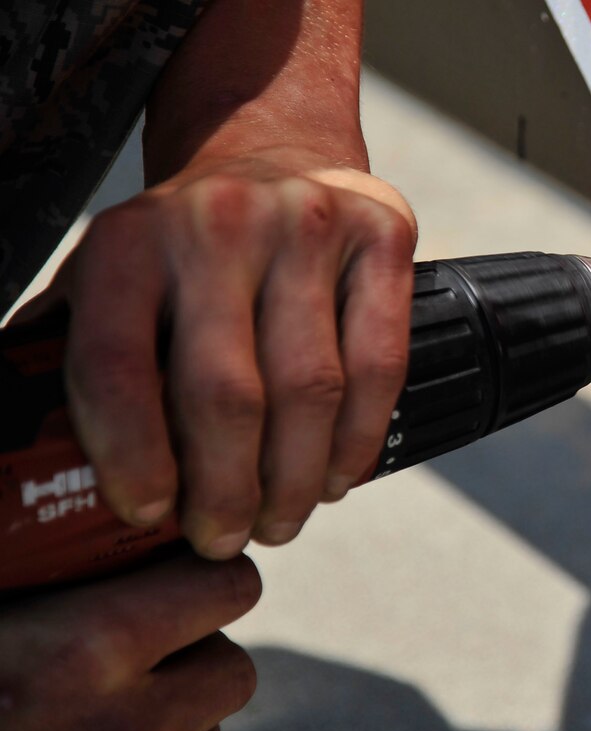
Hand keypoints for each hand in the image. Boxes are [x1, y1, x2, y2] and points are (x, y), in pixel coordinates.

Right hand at [0, 553, 261, 730]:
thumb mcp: (8, 607)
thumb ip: (81, 575)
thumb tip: (161, 526)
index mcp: (92, 646)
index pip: (229, 586)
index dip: (212, 574)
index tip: (188, 575)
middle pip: (234, 669)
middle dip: (199, 655)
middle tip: (142, 650)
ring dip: (178, 723)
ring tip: (105, 711)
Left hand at [48, 150, 415, 557]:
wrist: (271, 160)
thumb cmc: (182, 254)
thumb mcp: (107, 280)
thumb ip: (71, 354)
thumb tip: (29, 460)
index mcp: (128, 239)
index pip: (117, 364)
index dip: (132, 456)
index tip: (149, 513)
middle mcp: (219, 221)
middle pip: (227, 394)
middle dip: (226, 492)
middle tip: (224, 537)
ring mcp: (310, 223)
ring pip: (311, 390)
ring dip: (297, 481)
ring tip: (282, 519)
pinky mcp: (382, 234)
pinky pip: (380, 364)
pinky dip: (361, 439)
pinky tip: (338, 477)